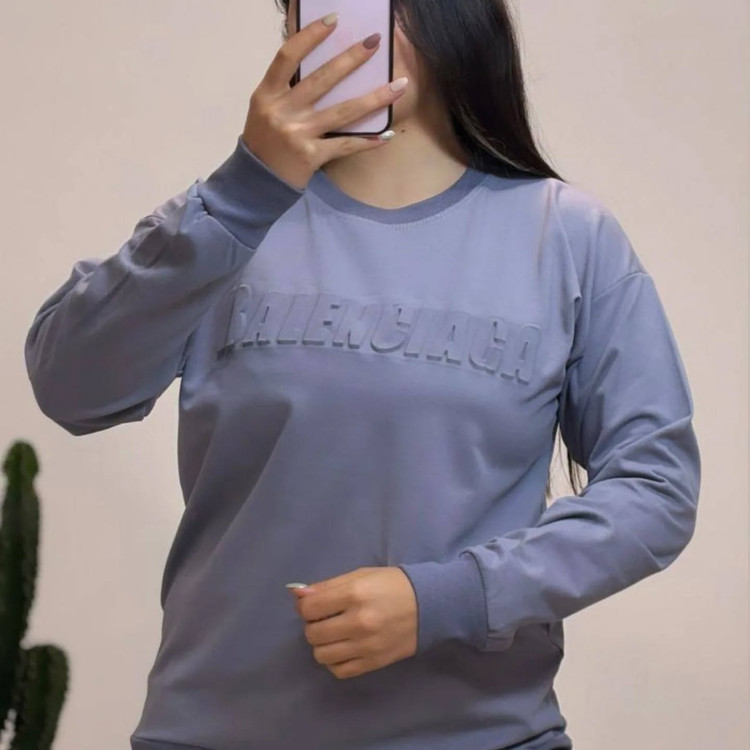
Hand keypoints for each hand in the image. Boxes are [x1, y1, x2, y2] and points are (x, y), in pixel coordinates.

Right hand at [242, 13, 406, 190]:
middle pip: (322, 79)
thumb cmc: (265, 140)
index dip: (310, 36)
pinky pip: (346, 145)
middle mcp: (282, 111)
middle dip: (351, 59)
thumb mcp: (266, 107)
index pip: (288, 57)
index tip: (334, 20)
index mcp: (268, 93)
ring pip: (343, 112)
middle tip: (375, 42)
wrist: (257, 180)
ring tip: (399, 85)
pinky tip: (387, 134)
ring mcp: (298, 134)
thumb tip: (324, 65)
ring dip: (375, 98)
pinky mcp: (311, 156)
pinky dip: (368, 141)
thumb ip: (287, 88)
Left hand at [289, 567, 417, 678]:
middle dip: (313, 625)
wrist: (429, 605)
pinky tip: (343, 648)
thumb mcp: (360, 575)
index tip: (314, 604)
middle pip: (313, 633)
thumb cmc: (392, 585)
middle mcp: (358, 622)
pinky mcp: (373, 663)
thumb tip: (297, 594)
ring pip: (322, 655)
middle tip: (326, 618)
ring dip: (322, 644)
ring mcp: (366, 646)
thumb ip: (328, 585)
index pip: (309, 608)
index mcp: (355, 594)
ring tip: (334, 634)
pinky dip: (335, 661)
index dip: (305, 606)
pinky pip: (339, 671)